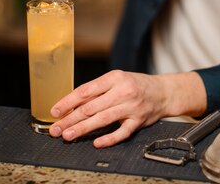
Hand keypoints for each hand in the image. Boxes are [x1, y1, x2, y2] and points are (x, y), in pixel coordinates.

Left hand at [48, 70, 206, 147]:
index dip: (68, 102)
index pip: (86, 90)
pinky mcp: (139, 120)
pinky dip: (109, 138)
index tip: (55, 111)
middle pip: (91, 107)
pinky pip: (122, 132)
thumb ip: (97, 90)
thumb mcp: (116, 80)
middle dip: (70, 119)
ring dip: (83, 129)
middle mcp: (123, 91)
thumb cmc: (136, 85)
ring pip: (103, 119)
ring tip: (68, 135)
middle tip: (56, 129)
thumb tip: (71, 104)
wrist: (163, 91)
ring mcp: (131, 106)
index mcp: (114, 78)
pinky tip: (96, 142)